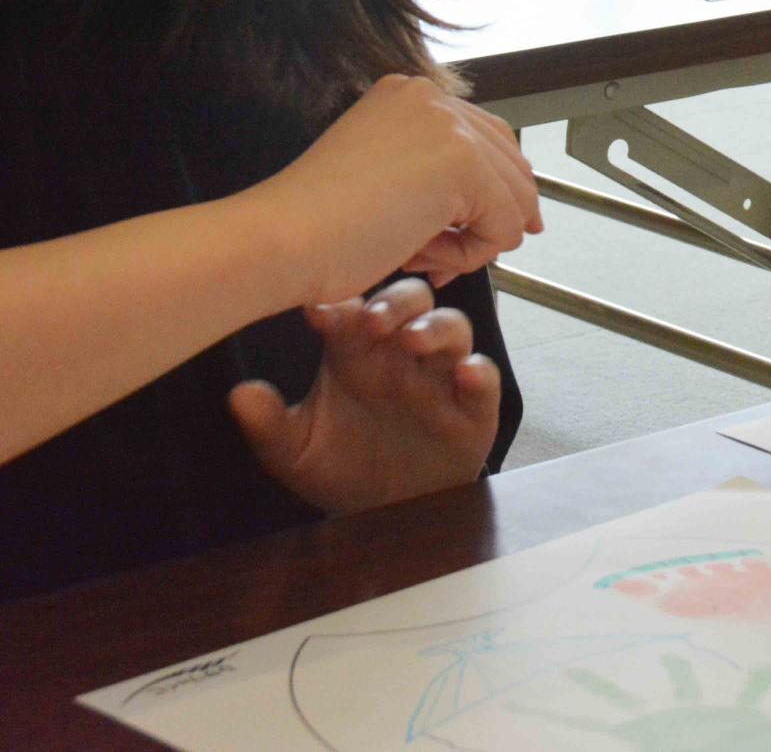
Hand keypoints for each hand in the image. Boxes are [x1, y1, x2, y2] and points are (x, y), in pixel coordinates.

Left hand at [229, 278, 500, 515]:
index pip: (353, 310)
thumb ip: (268, 425)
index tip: (320, 313)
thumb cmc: (340, 468)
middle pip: (410, 302)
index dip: (341, 304)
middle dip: (396, 302)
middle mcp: (400, 355)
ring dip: (436, 327)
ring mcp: (439, 377)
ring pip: (452, 327)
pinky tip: (465, 375)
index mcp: (356, 353)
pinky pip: (485, 378)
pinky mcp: (473, 408)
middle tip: (375, 320)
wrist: (385, 513)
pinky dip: (479, 372)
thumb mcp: (295, 452)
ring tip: (414, 341)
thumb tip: (238, 395)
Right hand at [250, 74, 542, 304]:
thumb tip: (517, 207)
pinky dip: (471, 256)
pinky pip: (507, 227)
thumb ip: (438, 174)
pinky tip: (418, 252)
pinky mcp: (464, 163)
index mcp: (410, 94)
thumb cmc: (316, 224)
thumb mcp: (386, 178)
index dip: (487, 196)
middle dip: (486, 220)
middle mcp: (433, 98)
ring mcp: (450, 125)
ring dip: (473, 241)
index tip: (462, 231)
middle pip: (512, 167)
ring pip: (515, 201)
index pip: (489, 141)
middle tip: (439, 255)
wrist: (281, 239)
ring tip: (417, 253)